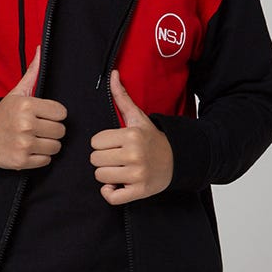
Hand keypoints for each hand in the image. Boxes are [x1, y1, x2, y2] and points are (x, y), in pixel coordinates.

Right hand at [0, 45, 67, 169]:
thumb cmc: (2, 114)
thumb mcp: (16, 93)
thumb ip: (32, 74)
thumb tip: (40, 50)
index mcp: (27, 105)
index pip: (61, 113)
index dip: (55, 115)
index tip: (45, 116)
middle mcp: (26, 124)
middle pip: (60, 131)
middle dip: (52, 130)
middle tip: (39, 129)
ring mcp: (24, 144)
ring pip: (56, 147)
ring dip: (48, 145)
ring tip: (35, 139)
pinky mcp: (22, 161)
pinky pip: (46, 160)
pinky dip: (40, 157)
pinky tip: (29, 149)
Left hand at [89, 69, 174, 203]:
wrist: (176, 160)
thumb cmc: (151, 139)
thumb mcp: (138, 117)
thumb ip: (122, 97)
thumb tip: (113, 74)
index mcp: (131, 135)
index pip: (95, 142)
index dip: (102, 144)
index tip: (114, 144)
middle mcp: (134, 155)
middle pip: (95, 160)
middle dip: (103, 159)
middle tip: (117, 157)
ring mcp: (137, 175)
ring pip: (100, 177)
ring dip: (106, 175)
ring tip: (120, 169)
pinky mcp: (139, 192)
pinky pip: (111, 197)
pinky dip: (111, 193)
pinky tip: (118, 185)